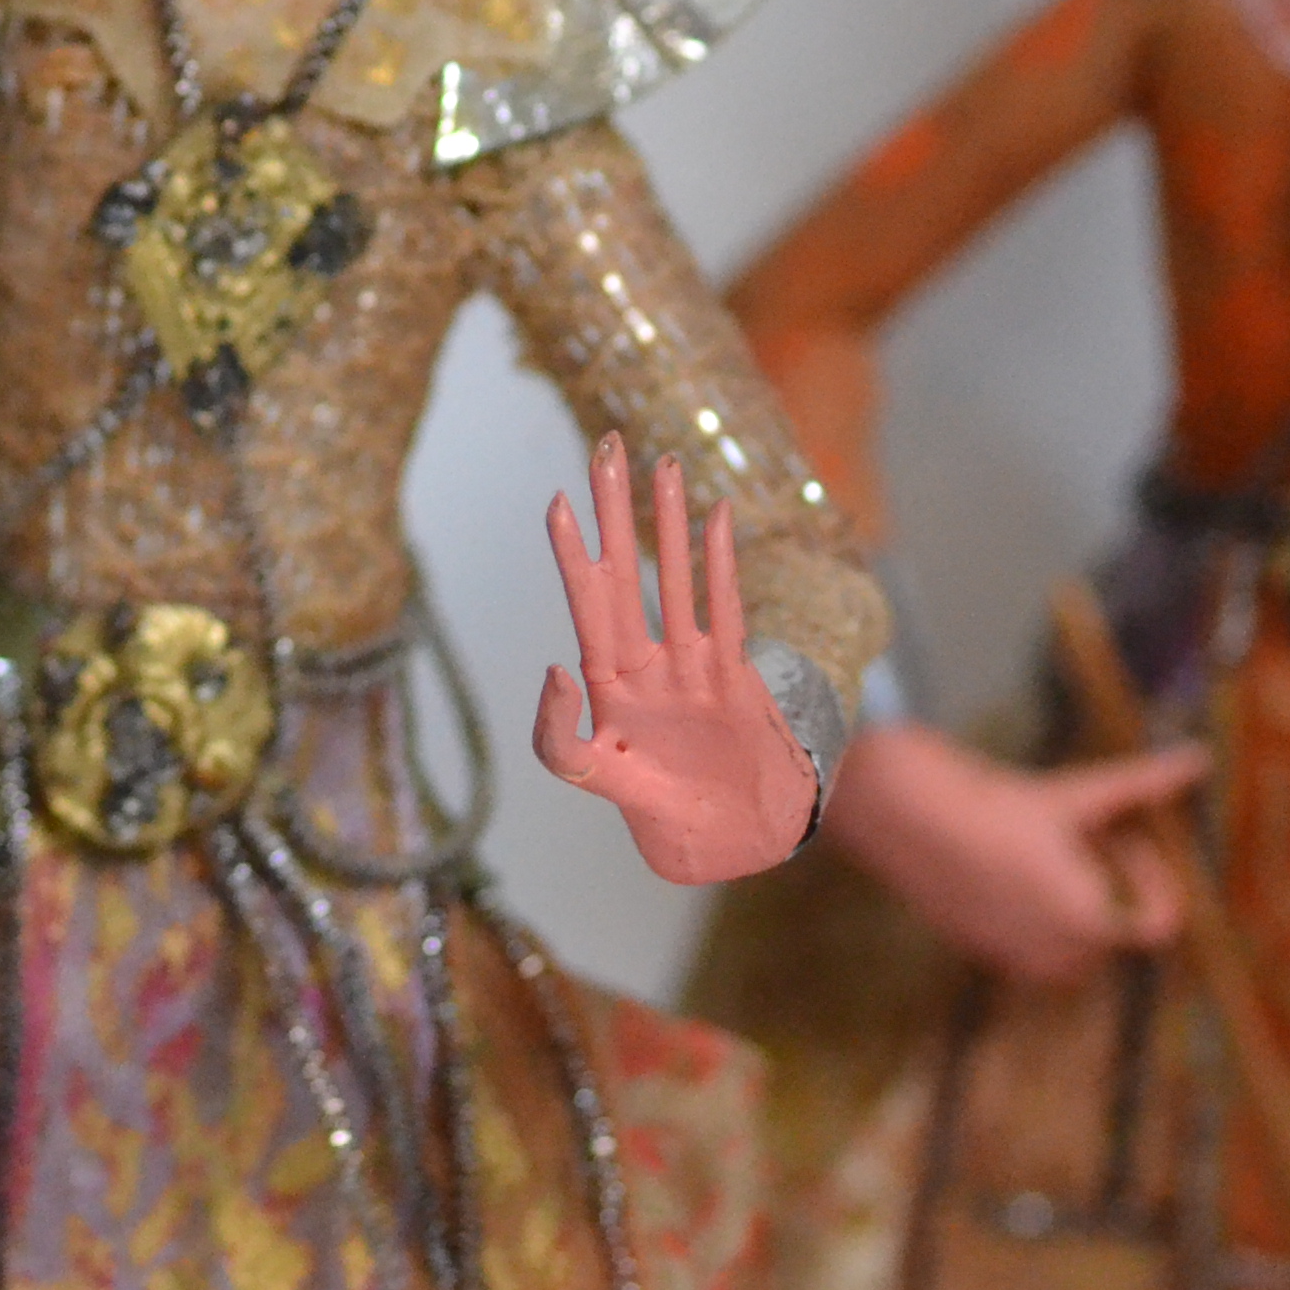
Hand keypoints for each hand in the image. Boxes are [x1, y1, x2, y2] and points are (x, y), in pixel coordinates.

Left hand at [530, 435, 820, 886]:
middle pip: (626, 570)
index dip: (571, 553)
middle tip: (606, 445)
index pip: (585, 601)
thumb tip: (555, 669)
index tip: (557, 501)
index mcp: (606, 682)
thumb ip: (558, 737)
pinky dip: (722, 566)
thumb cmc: (660, 815)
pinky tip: (719, 519)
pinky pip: (728, 609)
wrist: (729, 843)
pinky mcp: (734, 679)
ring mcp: (691, 665)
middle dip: (615, 510)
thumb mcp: (590, 780)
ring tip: (664, 464)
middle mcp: (647, 661)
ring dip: (669, 523)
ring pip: (676, 577)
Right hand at [823, 719, 1210, 985]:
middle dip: (1108, 880)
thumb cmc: (997, 807)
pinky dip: (1035, 911)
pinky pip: (1031, 943)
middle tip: (1082, 830)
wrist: (907, 818)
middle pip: (1114, 925)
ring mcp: (1018, 958)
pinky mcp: (982, 950)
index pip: (1159, 926)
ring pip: (1074, 939)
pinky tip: (1007, 863)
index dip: (1153, 879)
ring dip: (1075, 900)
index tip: (1126, 838)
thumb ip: (1142, 783)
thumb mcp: (1075, 795)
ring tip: (1047, 849)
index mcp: (1093, 922)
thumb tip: (1199, 756)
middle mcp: (1061, 954)